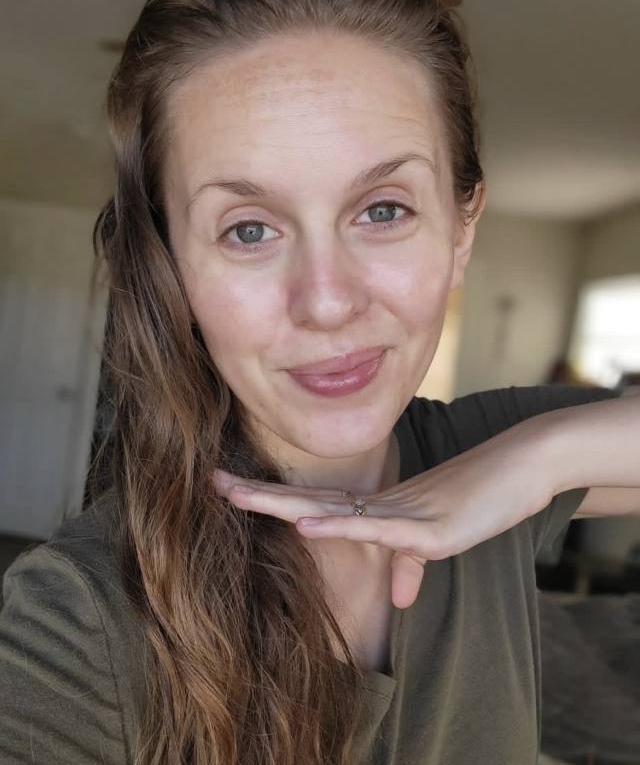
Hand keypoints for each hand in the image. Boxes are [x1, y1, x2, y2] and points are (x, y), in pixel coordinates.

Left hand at [212, 418, 553, 608]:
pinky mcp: (427, 529)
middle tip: (211, 480)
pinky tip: (305, 526)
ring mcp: (401, 515)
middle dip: (257, 494)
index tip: (234, 489)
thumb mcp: (440, 538)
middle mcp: (379, 506)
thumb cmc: (480, 496)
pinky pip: (376, 530)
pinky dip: (339, 528)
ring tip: (234, 495)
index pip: (315, 505)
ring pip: (329, 510)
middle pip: (307, 502)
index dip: (274, 499)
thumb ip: (412, 564)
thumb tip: (402, 597)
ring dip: (279, 504)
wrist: (523, 466)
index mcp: (378, 509)